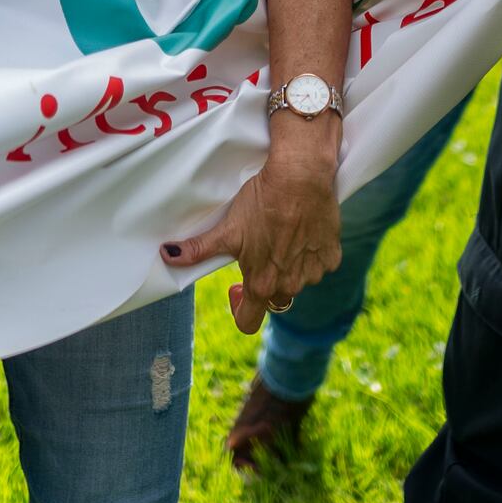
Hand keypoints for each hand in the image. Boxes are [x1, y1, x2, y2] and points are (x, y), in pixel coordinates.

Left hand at [160, 141, 341, 334]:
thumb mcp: (227, 229)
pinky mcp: (332, 257)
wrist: (300, 178)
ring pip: (299, 280)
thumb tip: (169, 256)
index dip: (240, 309)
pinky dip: (311, 253)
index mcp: (262, 285)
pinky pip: (319, 264)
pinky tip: (302, 231)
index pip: (248, 323)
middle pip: (275, 299)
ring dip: (290, 265)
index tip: (237, 289)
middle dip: (266, 280)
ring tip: (281, 234)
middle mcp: (290, 286)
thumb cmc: (261, 202)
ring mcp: (314, 273)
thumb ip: (199, 249)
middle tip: (260, 250)